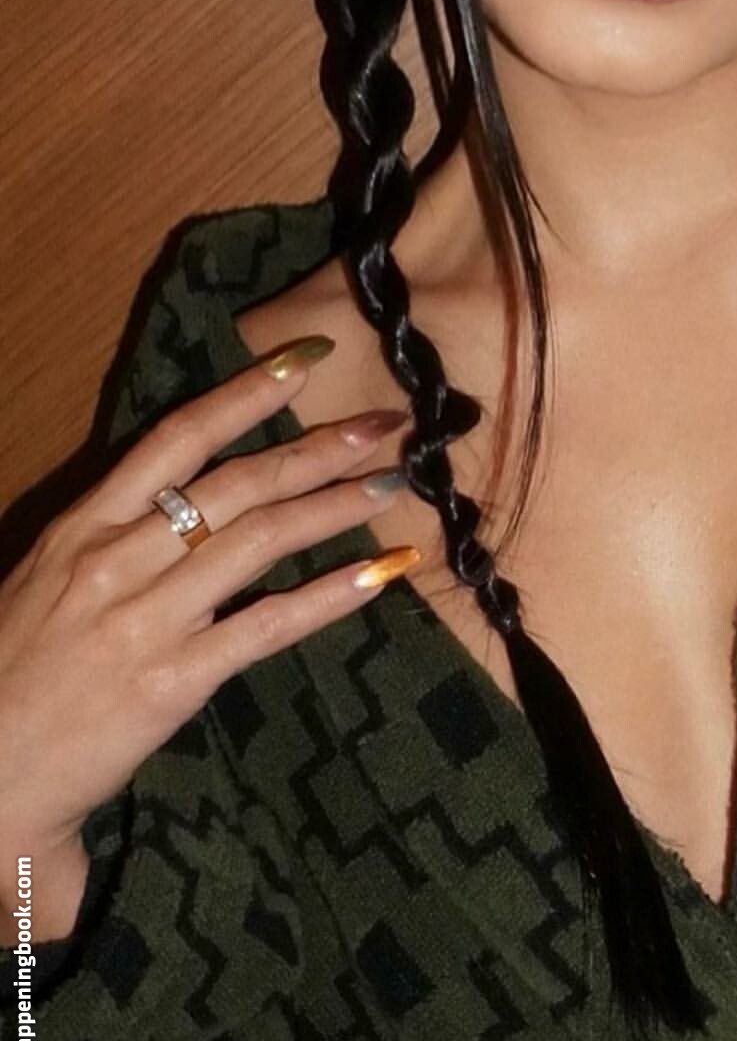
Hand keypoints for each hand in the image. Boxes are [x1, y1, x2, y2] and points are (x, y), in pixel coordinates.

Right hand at [0, 346, 417, 854]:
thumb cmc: (15, 671)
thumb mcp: (49, 576)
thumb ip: (116, 530)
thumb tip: (190, 492)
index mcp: (86, 525)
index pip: (179, 437)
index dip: (250, 392)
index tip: (310, 359)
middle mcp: (116, 560)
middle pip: (238, 481)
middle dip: (320, 446)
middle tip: (385, 422)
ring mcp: (146, 620)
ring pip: (261, 539)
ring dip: (337, 506)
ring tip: (394, 484)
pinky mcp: (172, 682)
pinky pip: (268, 625)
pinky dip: (332, 595)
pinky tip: (382, 574)